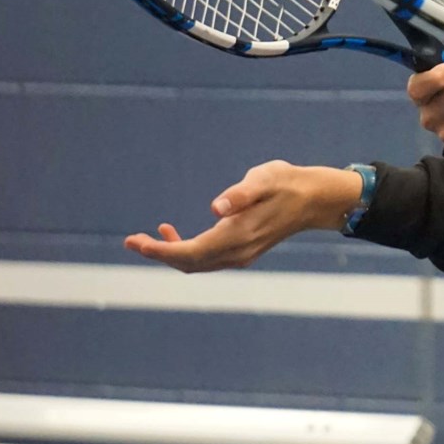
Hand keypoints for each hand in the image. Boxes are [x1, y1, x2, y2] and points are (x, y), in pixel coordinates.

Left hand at [124, 160, 360, 272]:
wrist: (313, 199)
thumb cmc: (286, 183)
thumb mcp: (265, 179)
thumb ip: (240, 194)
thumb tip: (216, 208)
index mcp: (239, 235)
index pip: (192, 251)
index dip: (162, 250)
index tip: (137, 242)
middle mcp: (238, 252)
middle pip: (189, 263)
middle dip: (158, 254)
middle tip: (130, 240)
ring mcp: (240, 255)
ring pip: (195, 264)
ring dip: (169, 254)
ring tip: (144, 238)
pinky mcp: (241, 251)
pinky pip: (205, 259)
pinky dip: (183, 251)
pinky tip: (170, 232)